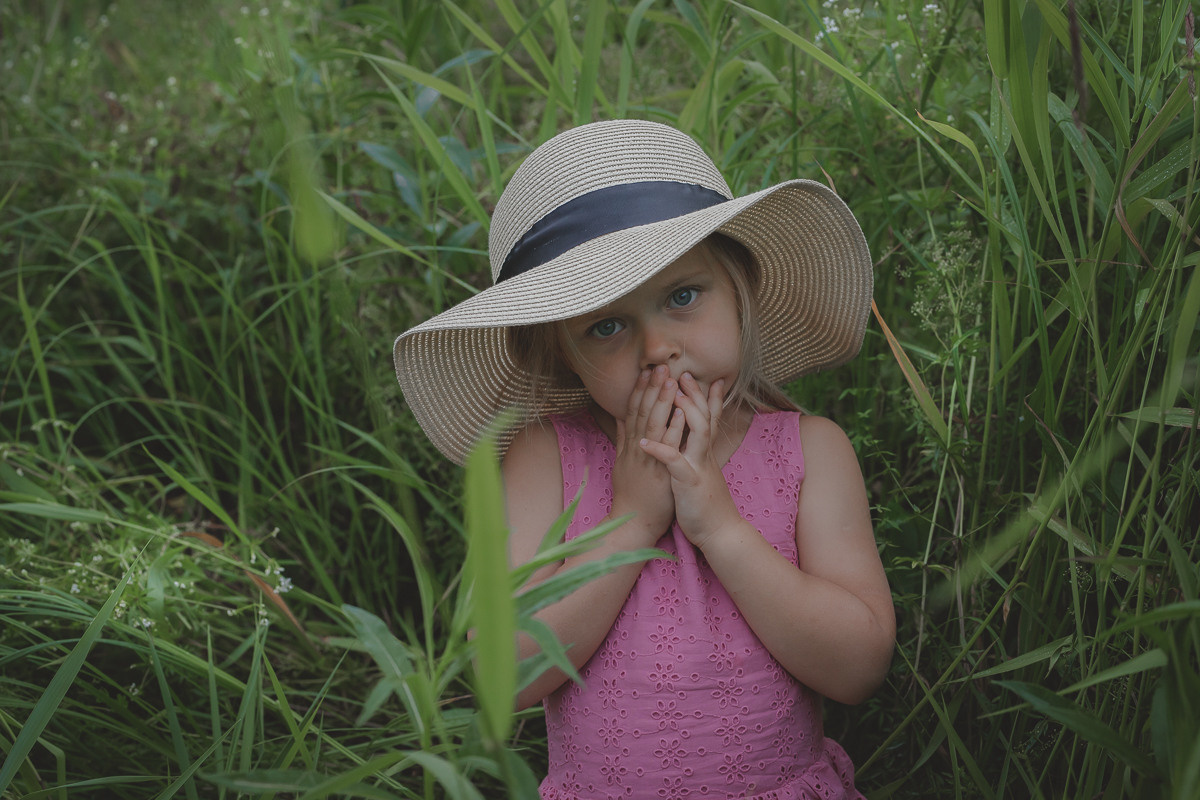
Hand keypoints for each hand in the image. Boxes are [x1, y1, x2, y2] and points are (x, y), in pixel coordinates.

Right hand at [610, 365, 681, 544]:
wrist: (634, 522)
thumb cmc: (631, 494)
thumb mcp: (621, 463)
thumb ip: (621, 439)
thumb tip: (619, 417)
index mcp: (629, 446)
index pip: (633, 411)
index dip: (639, 390)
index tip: (646, 371)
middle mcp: (636, 449)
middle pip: (642, 413)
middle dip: (651, 388)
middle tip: (660, 366)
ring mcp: (648, 459)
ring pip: (654, 424)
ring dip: (662, 400)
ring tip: (670, 379)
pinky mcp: (660, 472)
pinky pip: (667, 446)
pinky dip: (673, 427)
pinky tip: (680, 411)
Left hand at [639, 373, 743, 549]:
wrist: (720, 531)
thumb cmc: (705, 503)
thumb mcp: (700, 473)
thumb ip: (695, 454)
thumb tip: (691, 440)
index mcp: (704, 452)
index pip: (707, 417)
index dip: (704, 396)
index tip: (698, 376)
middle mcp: (703, 454)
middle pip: (703, 416)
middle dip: (693, 393)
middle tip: (681, 372)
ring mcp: (698, 466)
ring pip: (697, 432)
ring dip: (684, 411)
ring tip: (670, 393)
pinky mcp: (689, 483)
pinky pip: (674, 463)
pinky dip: (660, 450)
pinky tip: (643, 442)